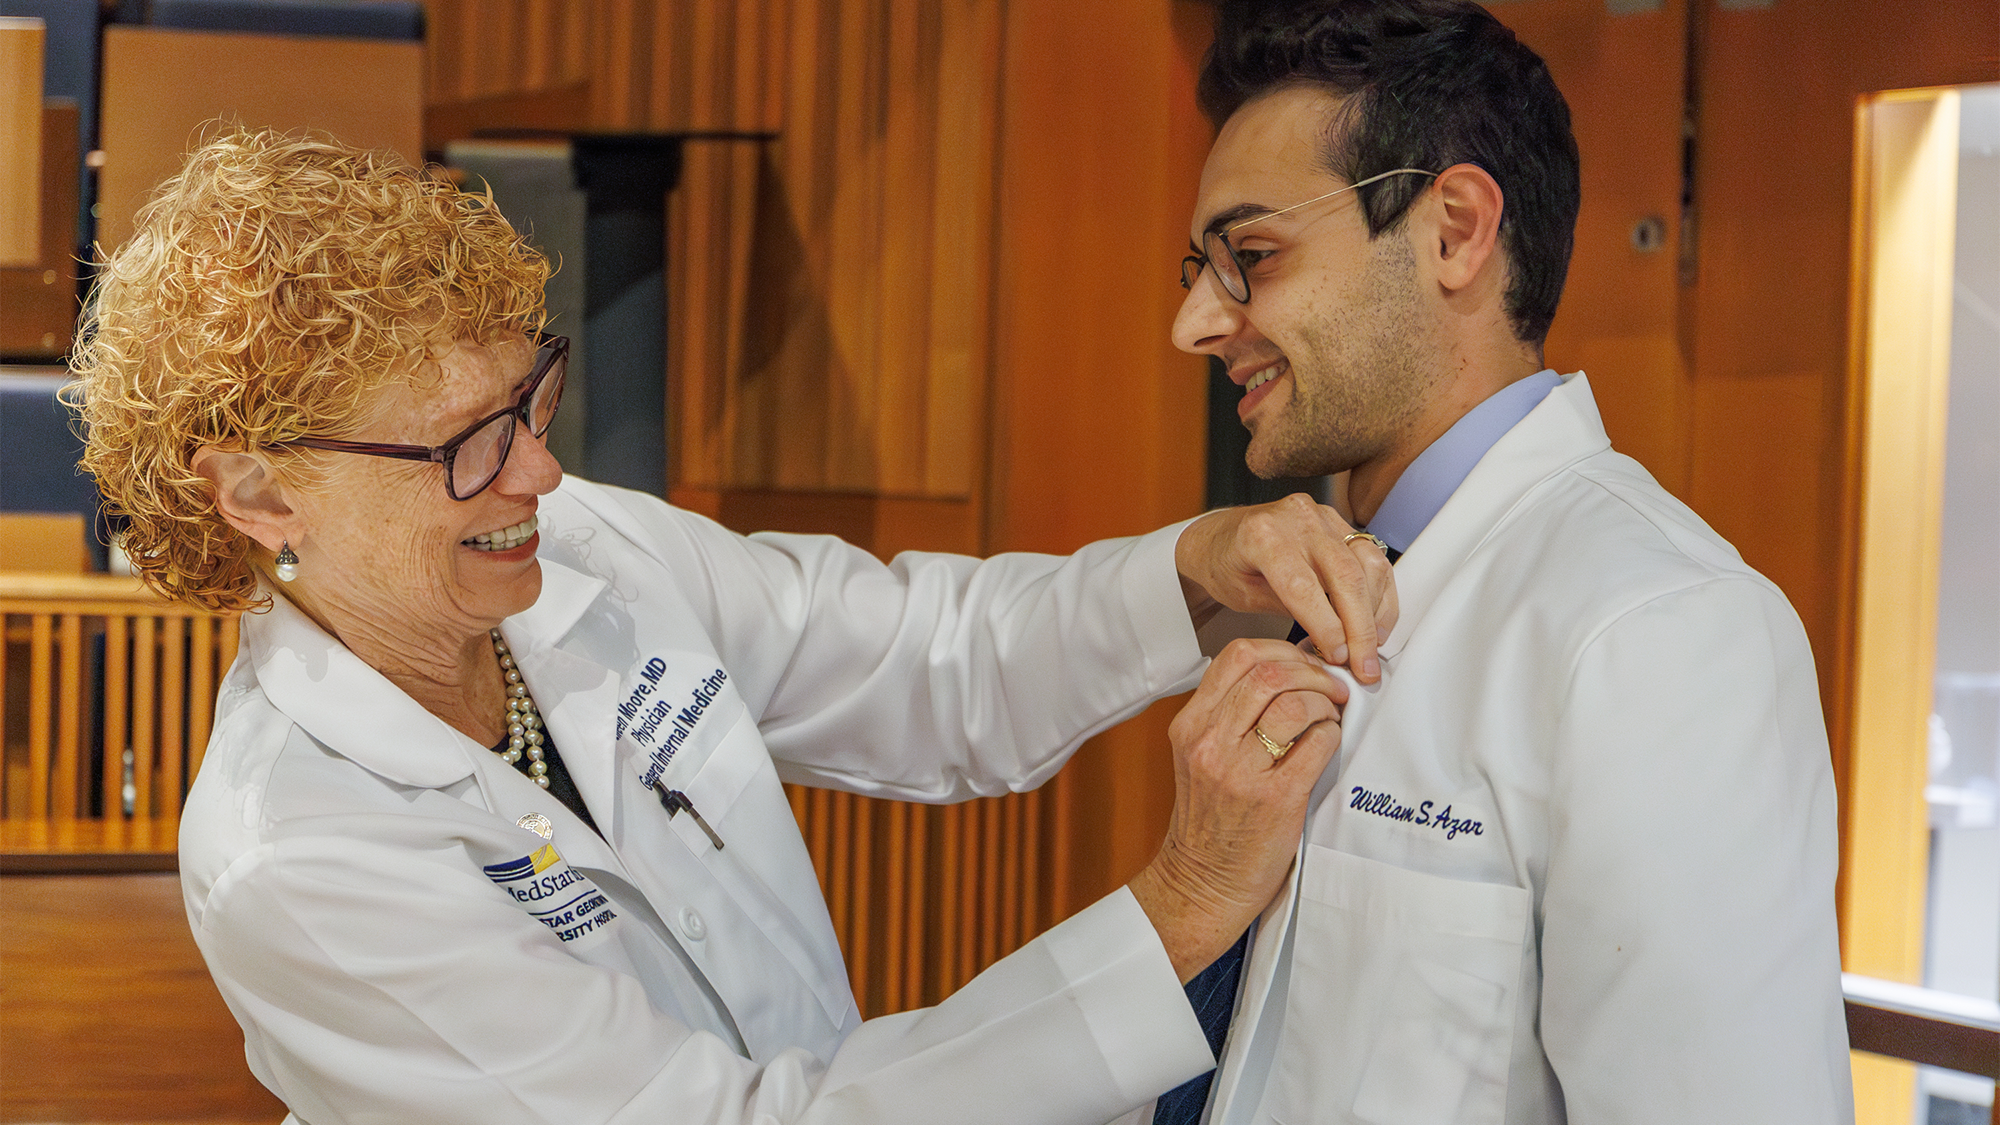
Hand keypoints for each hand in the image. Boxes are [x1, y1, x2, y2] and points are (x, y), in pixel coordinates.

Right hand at [1128, 639, 1346, 980]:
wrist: (1203, 883)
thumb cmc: (1210, 820)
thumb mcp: (1199, 756)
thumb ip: (1227, 714)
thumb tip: (1284, 670)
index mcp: (1190, 726)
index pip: (1236, 656)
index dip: (1281, 649)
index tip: (1303, 661)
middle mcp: (1209, 743)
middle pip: (1268, 672)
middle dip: (1312, 671)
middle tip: (1331, 686)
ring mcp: (1240, 771)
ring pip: (1294, 702)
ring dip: (1325, 701)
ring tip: (1331, 715)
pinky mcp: (1275, 799)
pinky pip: (1317, 743)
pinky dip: (1331, 734)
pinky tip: (1328, 743)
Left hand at [1175, 494, 1397, 682]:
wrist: (1220, 536)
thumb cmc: (1226, 566)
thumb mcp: (1244, 597)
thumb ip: (1290, 613)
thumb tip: (1335, 648)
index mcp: (1262, 536)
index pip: (1303, 586)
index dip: (1327, 626)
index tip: (1339, 658)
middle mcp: (1296, 517)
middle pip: (1344, 575)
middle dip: (1360, 628)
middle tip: (1364, 666)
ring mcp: (1321, 516)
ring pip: (1368, 565)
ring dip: (1375, 613)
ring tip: (1372, 648)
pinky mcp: (1339, 522)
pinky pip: (1372, 557)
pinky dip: (1380, 593)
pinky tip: (1377, 623)